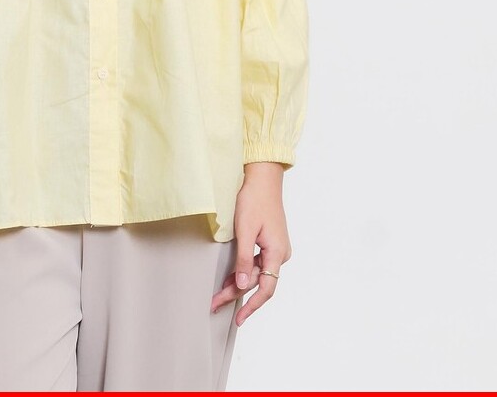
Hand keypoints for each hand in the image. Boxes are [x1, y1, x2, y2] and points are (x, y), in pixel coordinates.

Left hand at [210, 162, 291, 325]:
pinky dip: (243, 270)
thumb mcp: (245, 230)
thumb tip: (243, 285)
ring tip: (219, 294)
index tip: (239, 319)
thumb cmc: (254, 199)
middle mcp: (280, 253)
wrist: (263, 178)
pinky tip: (231, 276)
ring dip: (239, 283)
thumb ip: (244, 259)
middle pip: (259, 282)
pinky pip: (257, 263)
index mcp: (278, 252)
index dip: (252, 306)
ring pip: (257, 273)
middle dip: (237, 294)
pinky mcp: (270, 242)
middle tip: (216, 304)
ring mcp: (276, 248)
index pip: (266, 289)